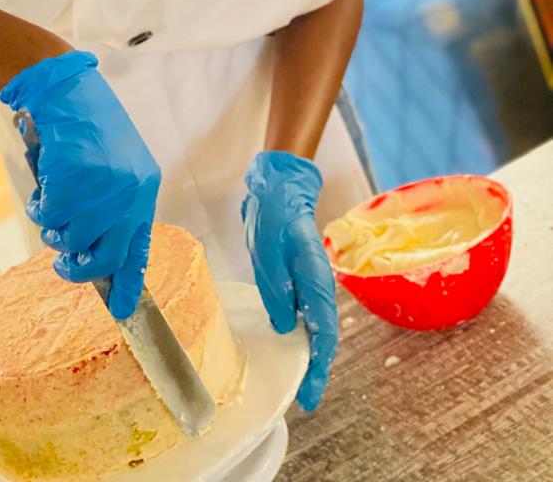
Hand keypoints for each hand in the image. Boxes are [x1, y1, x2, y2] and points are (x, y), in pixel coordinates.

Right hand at [0, 51, 160, 319]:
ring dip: (53, 226)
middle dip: (77, 266)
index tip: (123, 312)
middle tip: (62, 260)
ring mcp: (104, 182)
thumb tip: (93, 252)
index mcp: (144, 187)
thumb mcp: (113, 165)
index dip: (128, 283)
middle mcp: (131, 188)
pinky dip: (40, 205)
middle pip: (103, 255)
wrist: (66, 86)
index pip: (138, 247)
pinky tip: (43, 186)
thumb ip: (110, 206)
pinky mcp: (75, 173)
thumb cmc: (86, 125)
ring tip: (50, 202)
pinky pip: (50, 212)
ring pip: (71, 236)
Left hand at [242, 151, 337, 410]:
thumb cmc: (272, 220)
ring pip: (318, 328)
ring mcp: (314, 285)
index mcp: (315, 278)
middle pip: (324, 335)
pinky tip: (294, 351)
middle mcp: (320, 285)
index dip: (318, 364)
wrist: (278, 194)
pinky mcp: (303, 283)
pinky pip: (308, 316)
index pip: (322, 330)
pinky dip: (305, 338)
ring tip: (302, 384)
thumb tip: (285, 327)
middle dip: (317, 369)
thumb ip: (278, 291)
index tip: (309, 391)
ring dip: (312, 356)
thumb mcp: (268, 255)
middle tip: (306, 399)